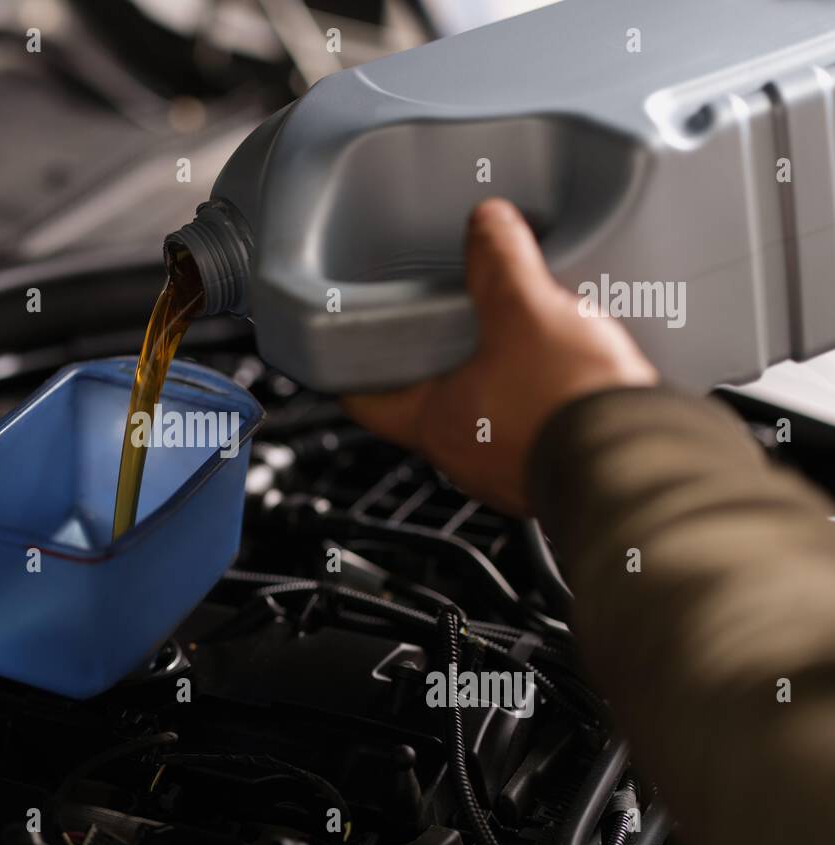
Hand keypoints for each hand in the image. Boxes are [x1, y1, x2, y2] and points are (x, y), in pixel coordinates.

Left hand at [342, 198, 657, 514]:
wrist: (646, 463)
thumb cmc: (571, 406)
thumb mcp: (528, 310)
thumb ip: (500, 261)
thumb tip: (486, 223)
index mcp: (434, 423)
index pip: (365, 400)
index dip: (351, 367)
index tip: (347, 344)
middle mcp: (462, 457)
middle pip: (425, 404)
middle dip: (434, 362)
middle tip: (443, 324)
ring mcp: (507, 471)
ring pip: (481, 419)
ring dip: (491, 382)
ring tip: (513, 341)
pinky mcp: (552, 472)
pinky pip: (530, 432)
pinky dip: (536, 402)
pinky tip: (562, 374)